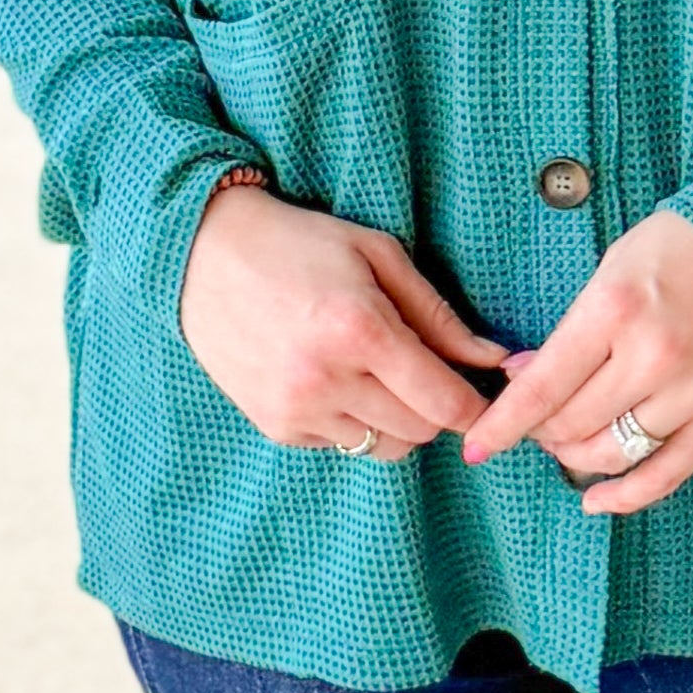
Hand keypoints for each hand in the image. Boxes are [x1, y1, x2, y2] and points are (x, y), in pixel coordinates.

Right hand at [179, 182, 505, 455]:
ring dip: (395, 420)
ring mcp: (296, 409)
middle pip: (420, 433)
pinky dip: (352, 420)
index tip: (482, 391)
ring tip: (377, 374)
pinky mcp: (275, 425)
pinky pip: (340, 444)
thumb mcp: (378, 256)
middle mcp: (326, 380)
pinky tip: (333, 377)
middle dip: (435, 408)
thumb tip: (492, 360)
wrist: (201, 255)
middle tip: (425, 371)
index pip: (445, 404)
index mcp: (360, 331)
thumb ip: (439, 316)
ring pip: (382, 448)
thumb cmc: (299, 244)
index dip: (475, 405)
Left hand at [458, 207, 692, 514]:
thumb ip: (569, 328)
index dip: (503, 424)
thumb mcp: (612, 268)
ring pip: (614, 453)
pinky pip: (668, 472)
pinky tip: (598, 501)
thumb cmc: (682, 247)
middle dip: (542, 432)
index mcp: (614, 310)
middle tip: (536, 421)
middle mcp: (652, 356)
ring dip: (577, 457)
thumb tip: (521, 376)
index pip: (543, 386)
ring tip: (568, 443)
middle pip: (573, 425)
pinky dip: (628, 495)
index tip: (476, 447)